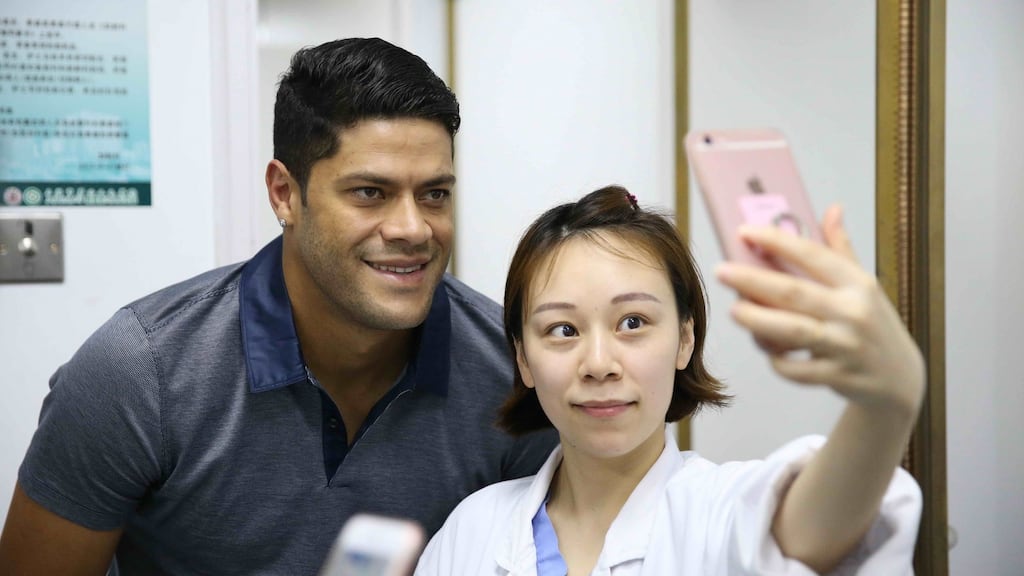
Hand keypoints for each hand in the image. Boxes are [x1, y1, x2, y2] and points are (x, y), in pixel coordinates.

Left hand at [714, 205, 924, 415]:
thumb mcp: (865, 284)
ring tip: (734, 311)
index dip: (776, 241)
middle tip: (721, 271)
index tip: (744, 231)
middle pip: (794, 293)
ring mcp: (846, 346)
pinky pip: (797, 369)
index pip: (813, 255)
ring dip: (758, 320)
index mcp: (858, 284)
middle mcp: (853, 312)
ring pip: (793, 331)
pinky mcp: (838, 376)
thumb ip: (842, 249)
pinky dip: (777, 360)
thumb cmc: (873, 323)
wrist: (900, 377)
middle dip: (753, 280)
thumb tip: (832, 208)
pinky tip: (767, 348)